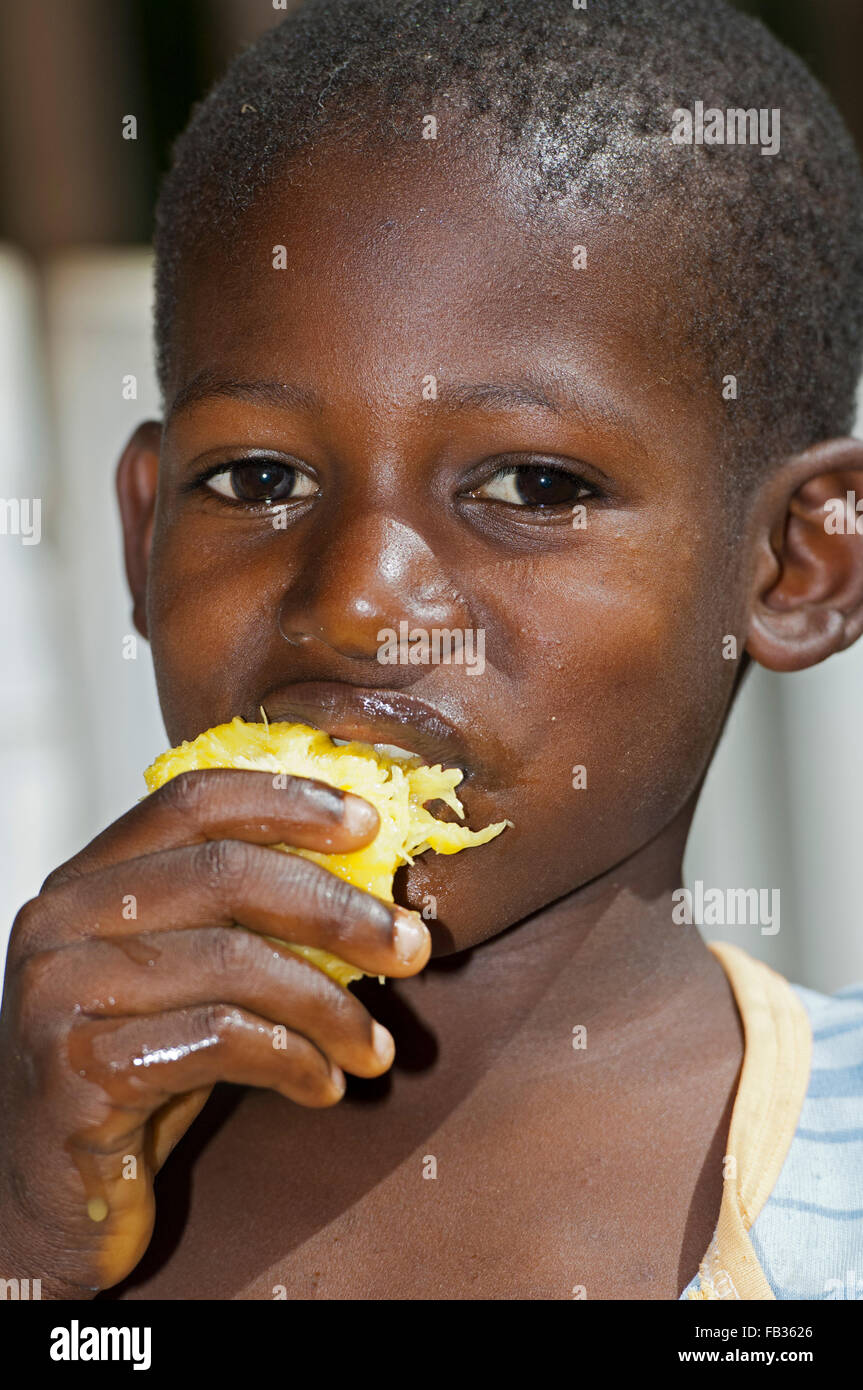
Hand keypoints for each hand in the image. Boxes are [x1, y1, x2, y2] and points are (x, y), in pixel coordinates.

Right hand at [0, 769, 430, 1296]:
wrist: (56, 1203)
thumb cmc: (138, 1077)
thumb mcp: (185, 981)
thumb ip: (240, 921)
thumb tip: (373, 882)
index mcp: (86, 880)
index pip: (191, 801)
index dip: (286, 801)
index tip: (369, 825)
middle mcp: (58, 921)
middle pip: (226, 873)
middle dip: (338, 909)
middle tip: (412, 947)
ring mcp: (58, 993)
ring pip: (234, 961)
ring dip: (331, 1006)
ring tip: (376, 1048)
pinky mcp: (77, 1070)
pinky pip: (221, 1039)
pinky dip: (294, 1059)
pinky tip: (325, 1087)